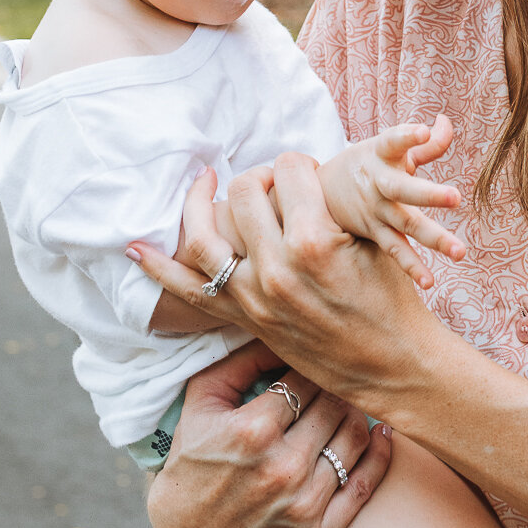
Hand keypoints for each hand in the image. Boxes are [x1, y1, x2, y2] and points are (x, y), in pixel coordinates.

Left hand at [133, 149, 450, 417]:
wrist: (391, 364)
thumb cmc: (391, 298)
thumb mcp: (376, 240)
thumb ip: (334, 204)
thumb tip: (299, 173)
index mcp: (312, 241)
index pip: (290, 169)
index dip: (302, 164)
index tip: (313, 174)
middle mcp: (274, 268)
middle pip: (246, 190)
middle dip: (263, 176)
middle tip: (281, 185)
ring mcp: (253, 297)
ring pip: (205, 233)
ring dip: (202, 202)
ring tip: (208, 183)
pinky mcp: (244, 318)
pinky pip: (188, 291)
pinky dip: (157, 268)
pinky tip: (135, 247)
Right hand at [144, 338, 391, 527]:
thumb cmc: (194, 455)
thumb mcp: (204, 397)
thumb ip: (243, 358)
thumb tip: (284, 330)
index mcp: (253, 430)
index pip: (306, 379)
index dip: (312, 366)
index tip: (316, 361)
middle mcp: (282, 470)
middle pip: (334, 406)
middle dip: (334, 387)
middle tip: (337, 378)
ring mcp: (302, 507)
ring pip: (354, 439)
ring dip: (357, 414)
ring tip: (350, 403)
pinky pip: (363, 488)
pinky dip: (379, 455)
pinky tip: (381, 434)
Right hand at [320, 114, 465, 290]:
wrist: (318, 192)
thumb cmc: (368, 164)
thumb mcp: (388, 147)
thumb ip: (424, 141)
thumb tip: (446, 121)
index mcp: (381, 154)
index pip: (393, 141)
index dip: (407, 135)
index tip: (423, 131)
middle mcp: (378, 183)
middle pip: (403, 188)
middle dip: (429, 194)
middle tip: (456, 197)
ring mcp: (376, 210)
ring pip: (406, 224)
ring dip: (434, 238)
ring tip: (460, 252)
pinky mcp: (375, 233)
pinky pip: (396, 250)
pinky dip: (411, 266)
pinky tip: (430, 281)